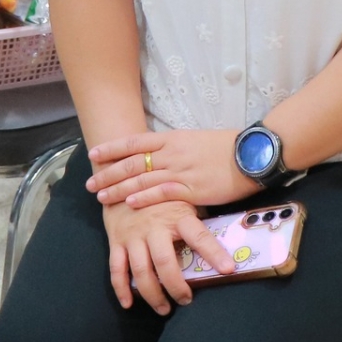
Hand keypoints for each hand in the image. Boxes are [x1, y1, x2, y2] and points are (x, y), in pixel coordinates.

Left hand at [88, 128, 258, 209]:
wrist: (252, 153)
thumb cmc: (228, 147)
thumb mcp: (196, 140)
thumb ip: (176, 148)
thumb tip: (161, 155)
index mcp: (173, 138)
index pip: (135, 142)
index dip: (112, 148)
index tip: (94, 153)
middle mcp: (172, 153)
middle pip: (132, 162)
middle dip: (108, 172)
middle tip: (90, 182)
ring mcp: (181, 170)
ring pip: (142, 178)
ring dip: (119, 188)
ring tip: (101, 196)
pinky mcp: (192, 189)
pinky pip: (162, 192)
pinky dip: (144, 197)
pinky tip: (129, 203)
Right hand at [101, 198, 234, 314]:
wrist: (121, 175)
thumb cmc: (160, 190)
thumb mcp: (182, 195)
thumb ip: (196, 214)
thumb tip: (226, 230)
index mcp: (177, 215)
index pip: (200, 237)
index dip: (214, 253)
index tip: (228, 269)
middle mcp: (154, 227)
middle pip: (165, 263)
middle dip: (176, 287)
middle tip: (186, 301)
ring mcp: (133, 235)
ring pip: (141, 271)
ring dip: (152, 294)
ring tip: (164, 309)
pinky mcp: (116, 240)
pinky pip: (116, 268)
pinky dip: (121, 289)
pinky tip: (128, 303)